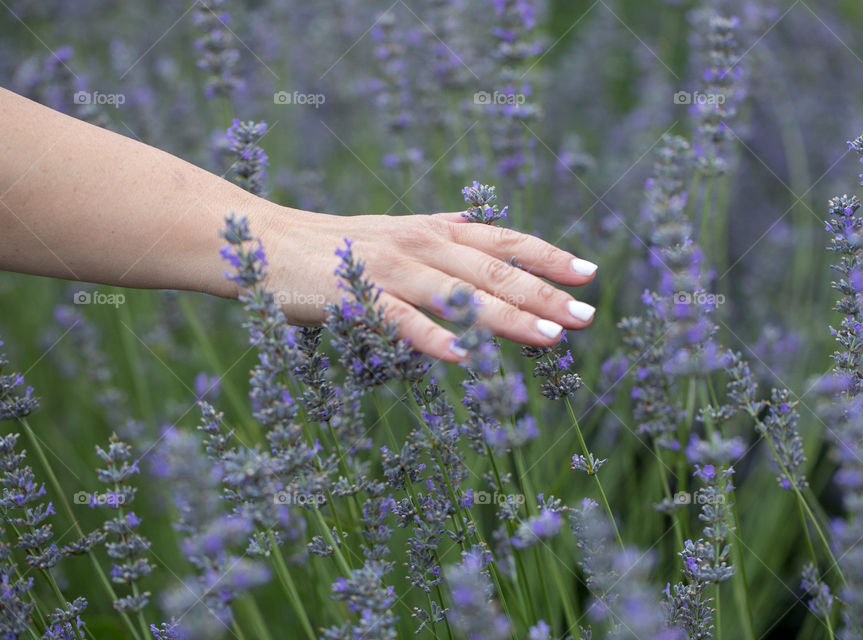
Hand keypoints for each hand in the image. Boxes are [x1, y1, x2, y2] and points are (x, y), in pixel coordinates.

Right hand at [259, 207, 597, 361]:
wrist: (269, 243)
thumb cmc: (337, 244)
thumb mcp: (396, 231)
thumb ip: (439, 230)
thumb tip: (477, 224)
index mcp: (435, 231)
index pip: (504, 243)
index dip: (548, 257)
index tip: (588, 274)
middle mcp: (422, 245)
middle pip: (495, 271)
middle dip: (544, 294)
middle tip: (586, 316)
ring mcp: (392, 270)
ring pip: (461, 295)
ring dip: (508, 317)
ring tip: (550, 338)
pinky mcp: (359, 296)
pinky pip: (403, 320)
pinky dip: (432, 337)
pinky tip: (464, 356)